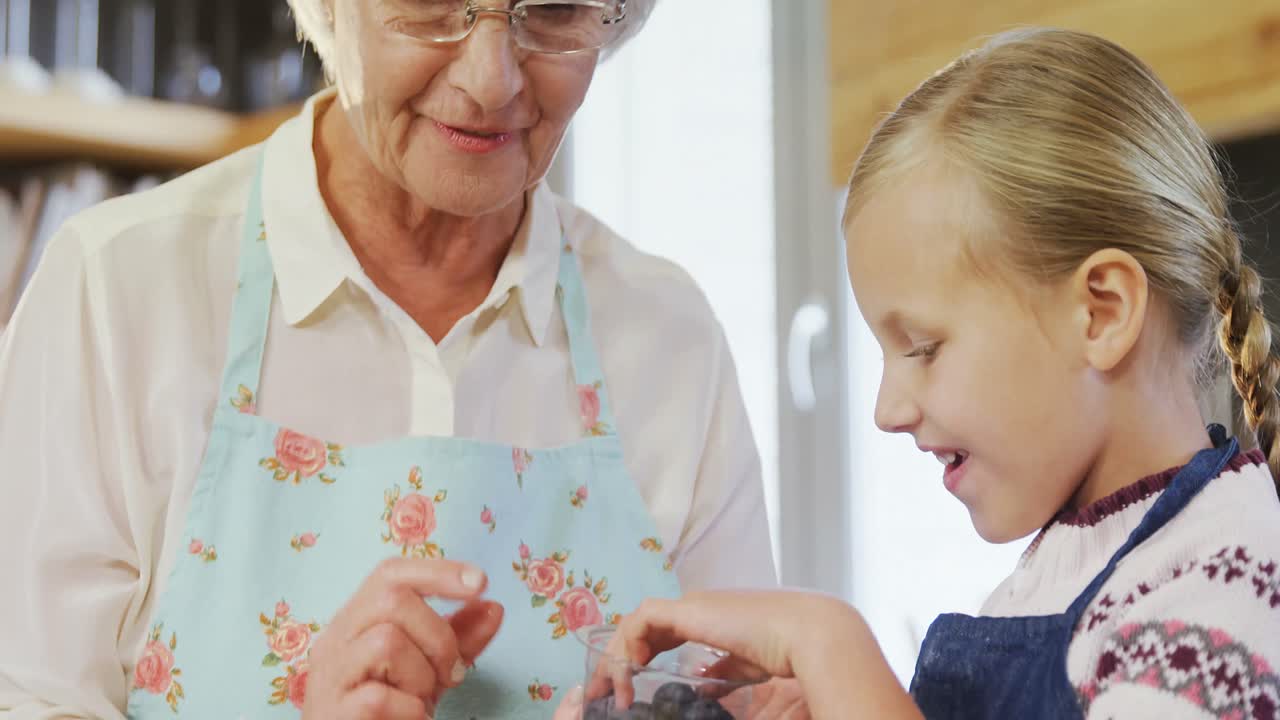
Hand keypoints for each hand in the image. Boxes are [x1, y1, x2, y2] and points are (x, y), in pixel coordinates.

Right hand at [302, 558, 504, 718]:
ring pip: (385, 643)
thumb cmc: (390, 708)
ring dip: (422, 676)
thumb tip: (493, 607)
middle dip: (438, 635)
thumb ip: (459, 638)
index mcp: (357, 620)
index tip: (479, 583)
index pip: (390, 573)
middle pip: (391, 599)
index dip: (437, 571)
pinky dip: (409, 711)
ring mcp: (331, 676)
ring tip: (421, 701)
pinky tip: (410, 718)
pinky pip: (378, 697)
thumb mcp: (430, 666)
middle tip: (452, 673)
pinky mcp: (335, 712)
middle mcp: (337, 640)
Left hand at [585, 590, 918, 718]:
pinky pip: (642, 619)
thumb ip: (723, 672)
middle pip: (643, 625)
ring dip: (619, 655)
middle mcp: (698, 607)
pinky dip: (629, 643)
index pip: (662, 631)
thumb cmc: (788, 653)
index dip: (640, 656)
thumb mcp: (747, 668)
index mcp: (711, 617)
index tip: (627, 687)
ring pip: (637, 621)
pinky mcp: (690, 609)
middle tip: (603, 691)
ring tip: (613, 690)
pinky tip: (630, 671)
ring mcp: (693, 605)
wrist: (810, 634)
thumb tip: (703, 685)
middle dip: (618, 657)